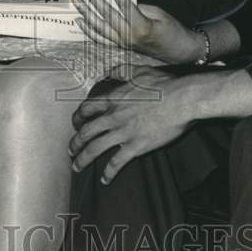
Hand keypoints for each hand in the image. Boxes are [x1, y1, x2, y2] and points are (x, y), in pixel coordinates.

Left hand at [69, 66, 194, 183]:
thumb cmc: (162, 84)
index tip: (75, 123)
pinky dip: (109, 172)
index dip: (77, 117)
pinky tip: (105, 179)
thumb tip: (108, 73)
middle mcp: (113, 116)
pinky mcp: (136, 146)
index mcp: (114, 99)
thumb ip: (120, 72)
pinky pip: (117, 162)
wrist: (181, 99)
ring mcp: (123, 132)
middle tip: (70, 150)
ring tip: (77, 166)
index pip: (87, 108)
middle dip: (75, 142)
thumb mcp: (138, 71)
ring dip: (83, 159)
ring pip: (95, 148)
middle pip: (86, 131)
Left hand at [73, 0, 203, 63]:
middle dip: (94, 0)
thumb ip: (138, 7)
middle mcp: (129, 37)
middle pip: (108, 16)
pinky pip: (100, 39)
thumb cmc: (171, 30)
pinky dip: (89, 30)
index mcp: (142, 27)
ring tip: (77, 2)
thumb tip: (121, 1)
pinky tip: (80, 21)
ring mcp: (123, 44)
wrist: (178, 52)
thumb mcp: (158, 13)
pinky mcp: (120, 47)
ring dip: (87, 14)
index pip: (124, 7)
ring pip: (100, 29)